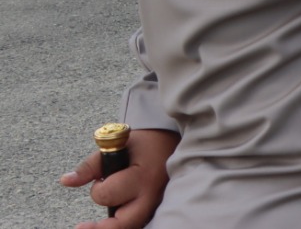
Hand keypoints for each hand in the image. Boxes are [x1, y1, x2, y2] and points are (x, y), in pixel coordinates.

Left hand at [61, 128, 178, 228]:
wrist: (172, 143)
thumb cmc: (143, 143)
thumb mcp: (117, 146)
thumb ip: (90, 165)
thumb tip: (66, 180)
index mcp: (142, 175)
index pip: (109, 194)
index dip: (98, 189)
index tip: (100, 180)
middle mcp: (152, 194)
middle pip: (124, 223)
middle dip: (101, 228)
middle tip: (82, 227)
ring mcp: (157, 204)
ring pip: (133, 226)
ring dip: (114, 226)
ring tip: (94, 227)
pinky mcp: (157, 208)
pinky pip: (139, 223)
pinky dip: (124, 223)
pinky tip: (113, 221)